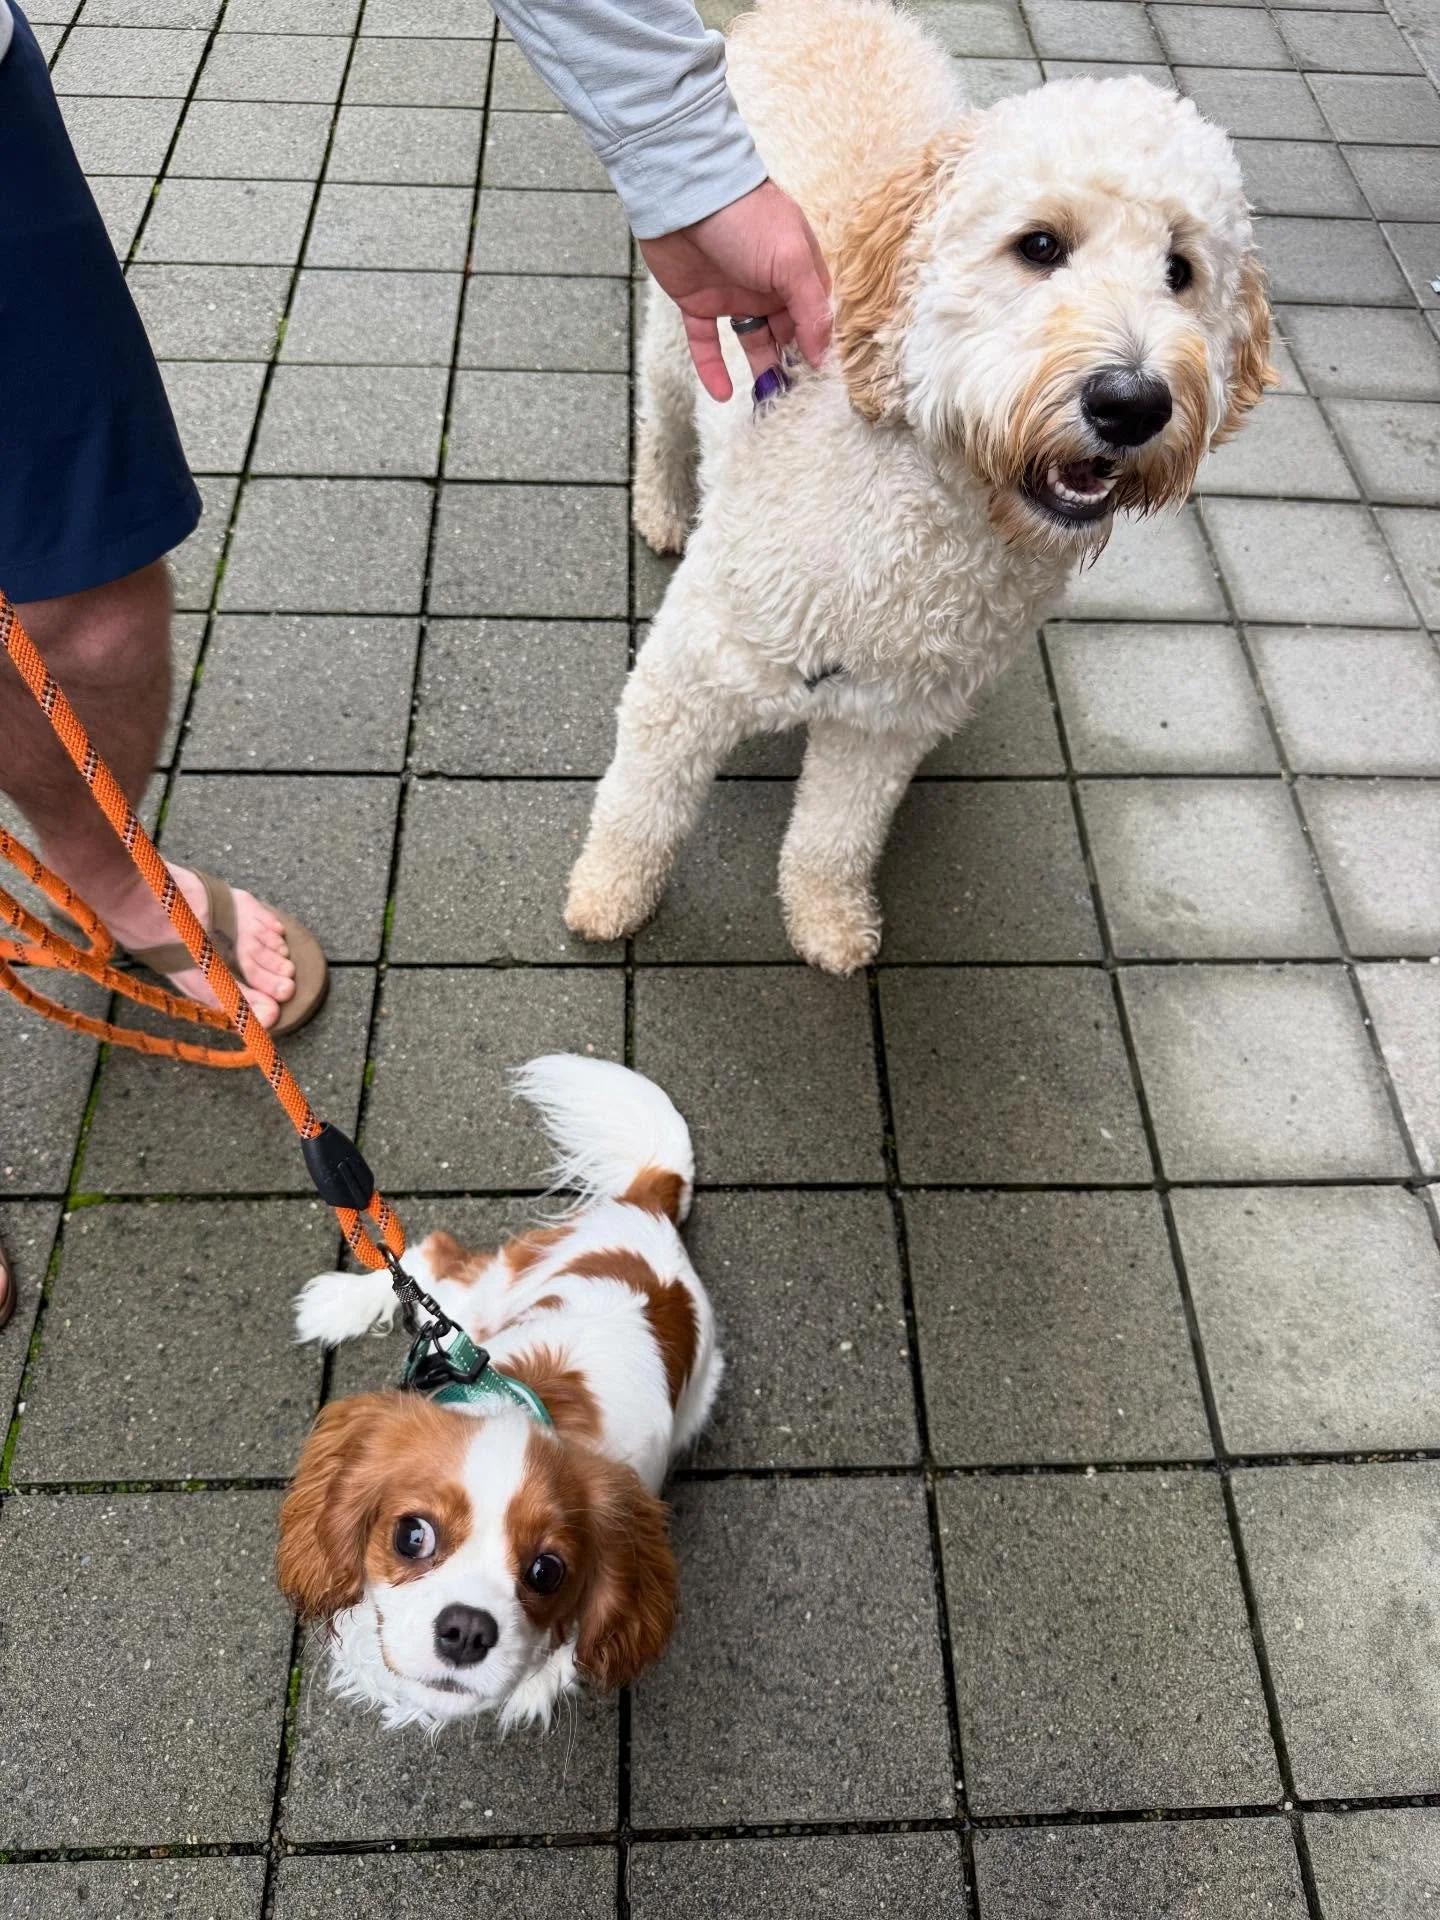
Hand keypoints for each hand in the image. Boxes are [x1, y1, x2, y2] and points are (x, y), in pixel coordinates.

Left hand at [638, 179, 831, 400]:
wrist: (683, 193)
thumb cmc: (746, 218)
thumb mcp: (790, 261)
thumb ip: (810, 308)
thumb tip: (823, 354)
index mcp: (796, 272)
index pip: (814, 318)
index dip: (817, 348)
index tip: (820, 382)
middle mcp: (767, 286)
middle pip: (785, 335)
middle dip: (790, 366)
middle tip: (793, 401)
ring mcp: (733, 295)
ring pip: (750, 342)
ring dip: (758, 371)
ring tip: (764, 404)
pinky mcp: (697, 302)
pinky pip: (706, 343)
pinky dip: (712, 369)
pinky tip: (722, 394)